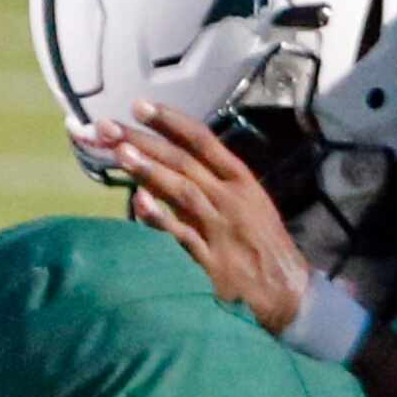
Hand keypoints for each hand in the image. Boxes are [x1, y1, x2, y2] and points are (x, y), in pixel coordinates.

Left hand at [98, 101, 315, 334]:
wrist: (289, 292)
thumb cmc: (261, 243)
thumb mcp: (245, 203)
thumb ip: (208, 183)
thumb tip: (163, 164)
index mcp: (239, 180)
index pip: (202, 140)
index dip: (170, 121)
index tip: (139, 104)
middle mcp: (229, 198)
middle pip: (183, 161)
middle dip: (144, 140)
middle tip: (107, 125)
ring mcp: (221, 228)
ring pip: (182, 191)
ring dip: (150, 170)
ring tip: (119, 152)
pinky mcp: (212, 261)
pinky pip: (182, 236)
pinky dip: (161, 219)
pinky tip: (139, 203)